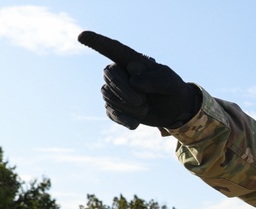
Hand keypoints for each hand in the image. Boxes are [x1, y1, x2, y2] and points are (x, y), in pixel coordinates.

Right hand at [78, 31, 200, 129]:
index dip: (97, 42)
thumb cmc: (172, 88)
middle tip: (143, 101)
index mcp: (132, 60)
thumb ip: (155, 79)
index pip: (112, 49)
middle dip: (124, 89)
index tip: (81, 36)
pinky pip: (111, 112)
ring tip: (145, 108)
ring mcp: (116, 90)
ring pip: (108, 94)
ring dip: (127, 105)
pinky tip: (135, 125)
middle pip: (109, 74)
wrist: (174, 109)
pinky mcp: (116, 107)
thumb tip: (133, 80)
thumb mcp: (170, 82)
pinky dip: (123, 118)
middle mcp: (120, 72)